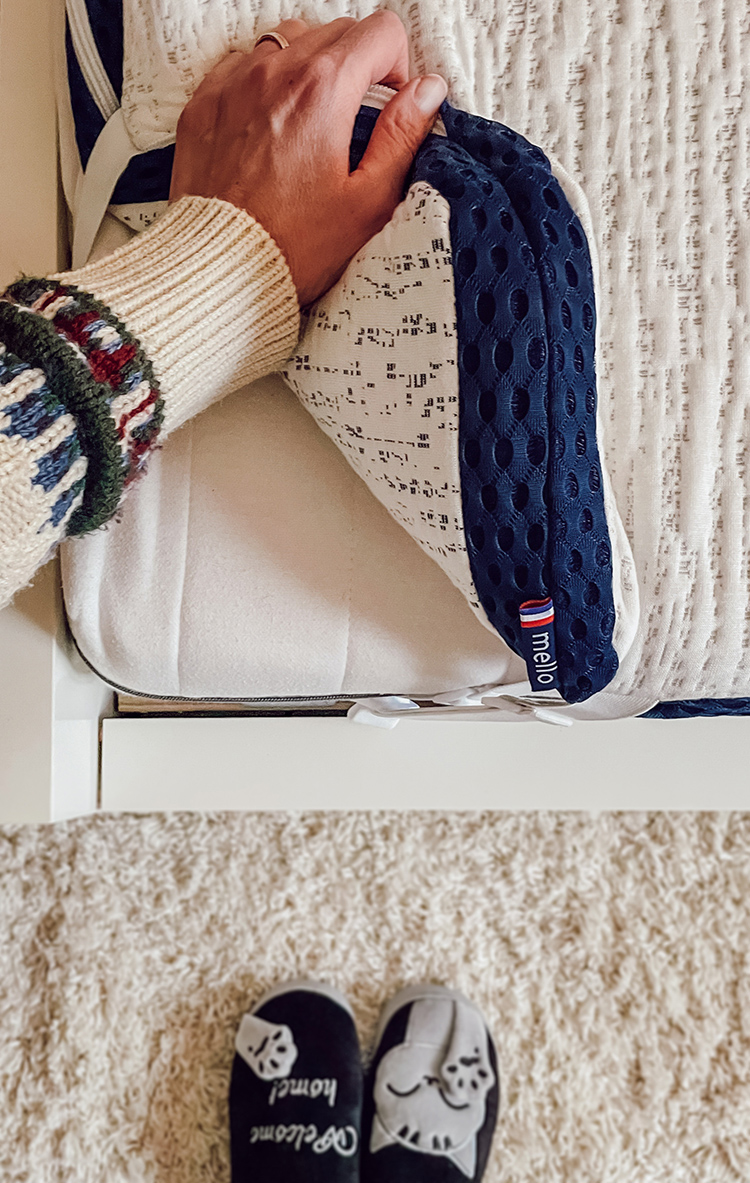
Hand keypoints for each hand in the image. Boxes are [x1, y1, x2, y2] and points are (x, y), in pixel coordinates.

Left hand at [169, 12, 447, 308]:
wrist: (219, 271)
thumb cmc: (293, 247)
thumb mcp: (367, 201)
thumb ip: (402, 136)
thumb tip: (428, 90)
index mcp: (323, 90)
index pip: (380, 32)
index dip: (396, 67)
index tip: (387, 106)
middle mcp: (275, 71)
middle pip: (335, 31)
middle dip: (357, 66)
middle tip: (354, 121)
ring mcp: (234, 83)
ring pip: (287, 40)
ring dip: (309, 66)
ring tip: (312, 120)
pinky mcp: (204, 103)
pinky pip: (242, 64)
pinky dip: (263, 81)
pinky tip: (270, 125)